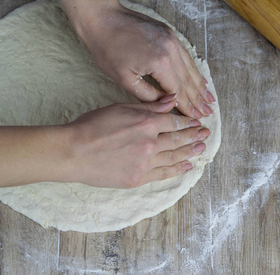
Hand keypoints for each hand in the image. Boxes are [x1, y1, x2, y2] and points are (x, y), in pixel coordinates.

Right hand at [61, 96, 209, 187]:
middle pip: (178, 139)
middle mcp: (150, 144)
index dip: (187, 122)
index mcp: (146, 123)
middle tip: (205, 134)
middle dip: (194, 136)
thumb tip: (171, 100)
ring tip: (201, 149)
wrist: (73, 152)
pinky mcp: (138, 179)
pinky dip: (176, 170)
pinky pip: (163, 174)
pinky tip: (186, 166)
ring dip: (190, 152)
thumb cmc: (92, 126)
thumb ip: (148, 106)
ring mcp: (145, 163)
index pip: (174, 121)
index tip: (195, 122)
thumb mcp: (120, 108)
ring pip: (174, 157)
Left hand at [77, 1, 215, 118]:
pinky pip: (186, 56)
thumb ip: (149, 94)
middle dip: (198, 99)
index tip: (196, 118)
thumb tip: (168, 103)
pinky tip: (199, 79)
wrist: (102, 18)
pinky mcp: (170, 34)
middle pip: (188, 80)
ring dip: (200, 86)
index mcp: (160, 63)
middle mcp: (171, 50)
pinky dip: (194, 69)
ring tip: (209, 99)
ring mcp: (172, 40)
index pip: (178, 91)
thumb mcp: (124, 79)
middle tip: (207, 113)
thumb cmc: (108, 49)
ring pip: (190, 68)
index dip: (187, 106)